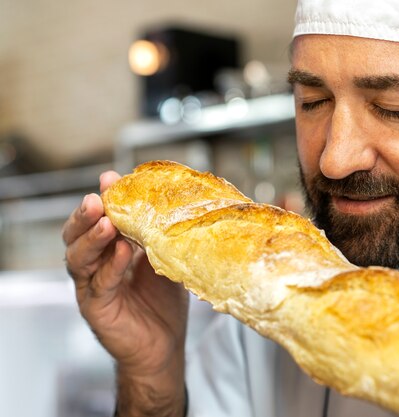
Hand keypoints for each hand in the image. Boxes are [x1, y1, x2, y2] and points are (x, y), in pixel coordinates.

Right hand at [63, 171, 188, 414]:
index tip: (110, 179)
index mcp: (107, 249)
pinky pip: (100, 284)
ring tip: (105, 221)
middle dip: (85, 215)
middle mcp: (94, 265)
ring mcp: (91, 287)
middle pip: (77, 236)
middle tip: (96, 199)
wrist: (165, 344)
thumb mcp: (165, 259)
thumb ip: (159, 234)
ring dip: (92, 238)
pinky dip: (110, 266)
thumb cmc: (163, 300)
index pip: (95, 220)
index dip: (101, 200)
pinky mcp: (96, 308)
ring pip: (79, 258)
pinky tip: (121, 252)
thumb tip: (168, 203)